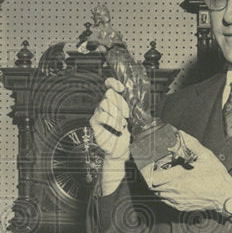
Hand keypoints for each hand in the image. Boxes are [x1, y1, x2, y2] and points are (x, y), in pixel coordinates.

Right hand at [89, 80, 130, 194]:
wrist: (121, 150)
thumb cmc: (126, 135)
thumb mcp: (133, 119)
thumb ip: (132, 108)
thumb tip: (136, 99)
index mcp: (115, 101)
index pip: (110, 85)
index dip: (113, 83)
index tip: (121, 88)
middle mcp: (105, 105)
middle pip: (109, 94)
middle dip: (121, 104)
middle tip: (126, 116)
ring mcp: (98, 112)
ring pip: (105, 104)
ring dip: (117, 115)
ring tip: (122, 125)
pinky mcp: (95, 122)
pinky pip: (101, 116)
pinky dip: (111, 122)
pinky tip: (118, 129)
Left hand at [146, 132, 231, 211]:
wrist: (225, 196)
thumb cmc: (217, 178)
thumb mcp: (206, 156)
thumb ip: (192, 143)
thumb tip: (181, 133)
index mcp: (179, 178)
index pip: (153, 178)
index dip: (147, 172)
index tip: (147, 165)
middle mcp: (175, 191)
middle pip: (152, 187)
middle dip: (150, 177)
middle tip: (152, 169)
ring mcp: (177, 201)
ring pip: (158, 194)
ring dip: (157, 185)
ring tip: (161, 176)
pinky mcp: (180, 207)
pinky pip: (165, 200)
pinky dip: (164, 193)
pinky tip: (170, 185)